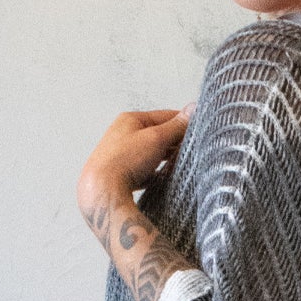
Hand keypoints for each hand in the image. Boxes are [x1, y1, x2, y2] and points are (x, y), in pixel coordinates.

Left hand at [76, 103, 193, 227]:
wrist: (101, 192)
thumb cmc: (125, 161)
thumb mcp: (156, 138)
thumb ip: (176, 126)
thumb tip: (193, 109)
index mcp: (130, 119)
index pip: (164, 115)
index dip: (183, 122)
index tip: (199, 130)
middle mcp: (122, 134)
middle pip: (157, 134)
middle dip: (175, 142)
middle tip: (192, 151)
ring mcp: (119, 155)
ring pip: (150, 153)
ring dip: (165, 157)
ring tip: (179, 165)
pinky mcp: (119, 174)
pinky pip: (142, 170)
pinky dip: (153, 172)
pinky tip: (161, 179)